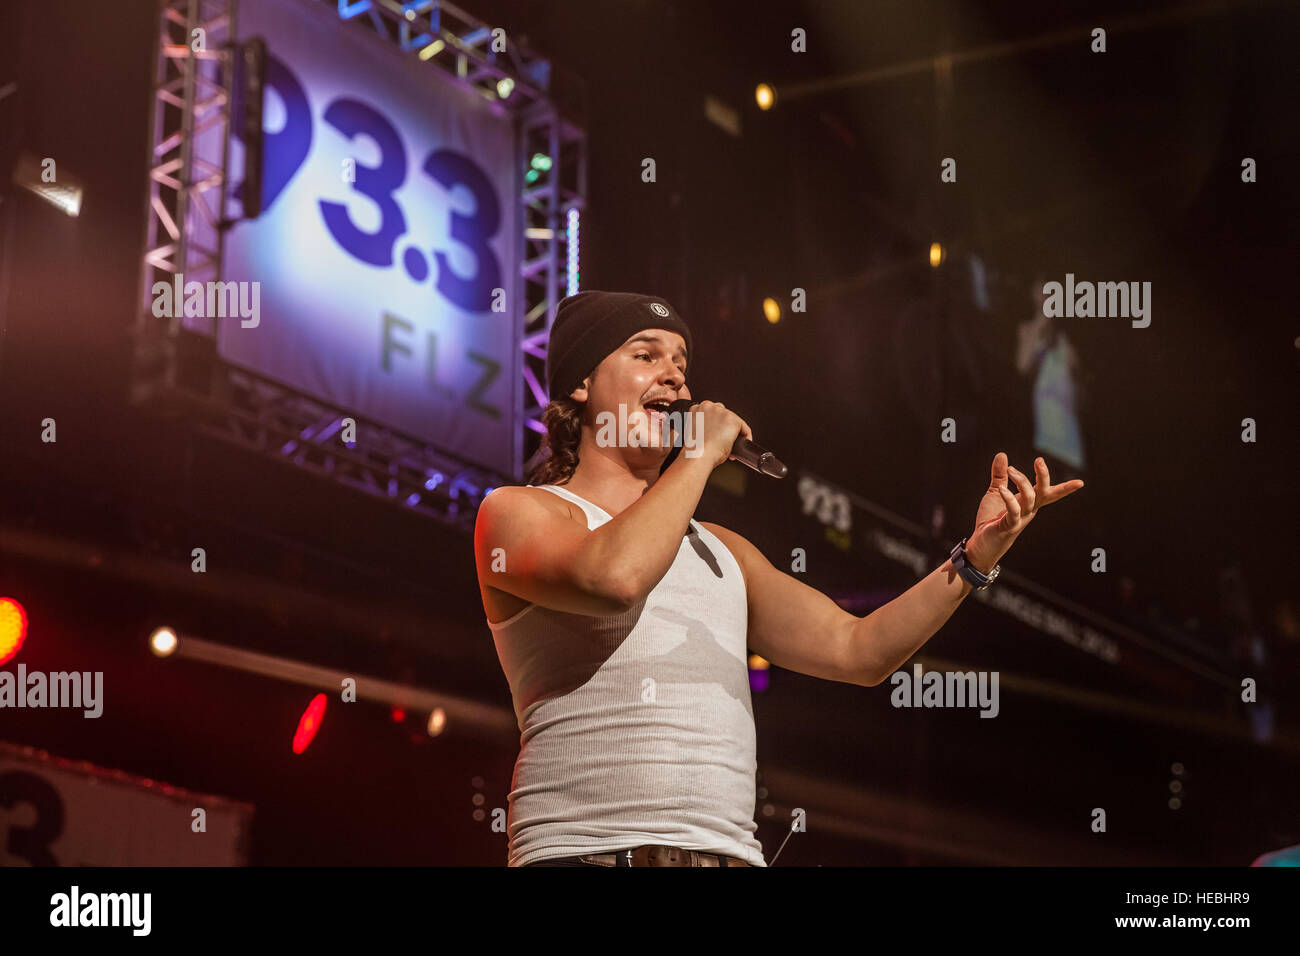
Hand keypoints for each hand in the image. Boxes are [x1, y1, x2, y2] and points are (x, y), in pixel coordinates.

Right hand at [687, 401, 751, 468]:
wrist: (698, 455)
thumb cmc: (695, 449)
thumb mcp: (695, 433)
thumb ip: (704, 427)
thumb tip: (715, 433)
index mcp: (697, 409)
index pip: (710, 412)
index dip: (715, 424)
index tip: (716, 433)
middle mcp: (709, 407)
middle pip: (722, 413)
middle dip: (724, 425)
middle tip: (723, 439)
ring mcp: (722, 412)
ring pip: (733, 420)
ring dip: (733, 430)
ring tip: (731, 443)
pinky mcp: (733, 420)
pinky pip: (744, 428)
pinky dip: (746, 436)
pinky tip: (742, 444)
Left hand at [965, 453, 1083, 571]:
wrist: (981, 543)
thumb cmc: (991, 519)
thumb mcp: (996, 492)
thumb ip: (1000, 475)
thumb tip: (1002, 454)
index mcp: (1029, 503)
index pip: (1049, 493)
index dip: (1065, 488)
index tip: (1080, 483)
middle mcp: (1029, 510)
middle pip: (1044, 493)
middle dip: (1044, 476)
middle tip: (1039, 460)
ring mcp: (1020, 519)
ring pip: (1029, 498)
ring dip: (1021, 481)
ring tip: (1010, 469)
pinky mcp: (1009, 526)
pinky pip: (1014, 511)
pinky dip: (1009, 499)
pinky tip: (1002, 489)